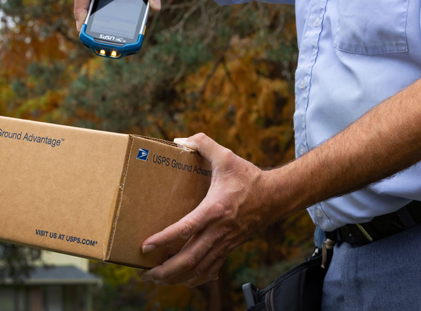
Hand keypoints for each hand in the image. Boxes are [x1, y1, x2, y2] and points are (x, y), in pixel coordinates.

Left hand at [140, 133, 272, 286]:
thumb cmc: (249, 178)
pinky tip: (184, 280)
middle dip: (165, 271)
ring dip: (176, 278)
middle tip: (145, 273)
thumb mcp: (226, 156)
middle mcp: (218, 231)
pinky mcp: (229, 248)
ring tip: (157, 279)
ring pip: (198, 269)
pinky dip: (195, 278)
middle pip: (189, 259)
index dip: (165, 239)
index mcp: (214, 209)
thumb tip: (179, 139)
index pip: (186, 228)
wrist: (275, 197)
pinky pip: (211, 269)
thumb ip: (203, 144)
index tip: (146, 246)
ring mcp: (224, 242)